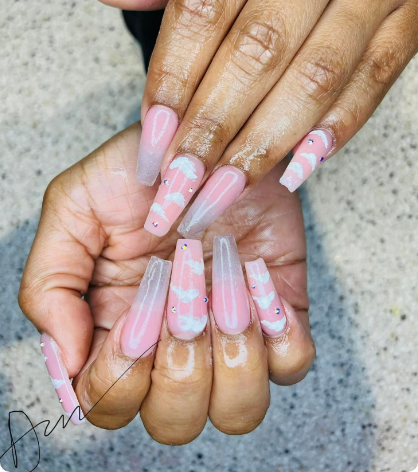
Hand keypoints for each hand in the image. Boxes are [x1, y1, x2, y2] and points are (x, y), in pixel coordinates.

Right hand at [19, 124, 314, 441]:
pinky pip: (290, 364)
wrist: (209, 138)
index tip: (139, 309)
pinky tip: (257, 276)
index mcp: (116, 332)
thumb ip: (49, 285)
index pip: (109, 404)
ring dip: (232, 350)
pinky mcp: (279, 314)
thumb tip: (69, 362)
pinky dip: (278, 331)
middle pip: (176, 421)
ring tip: (225, 279)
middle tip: (183, 286)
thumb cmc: (141, 172)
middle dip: (181, 363)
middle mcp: (172, 347)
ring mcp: (229, 336)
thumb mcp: (74, 208)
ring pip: (238, 410)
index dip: (122, 373)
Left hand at [61, 0, 417, 237]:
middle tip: (182, 184)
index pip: (204, 5)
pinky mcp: (413, 15)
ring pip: (314, 77)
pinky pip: (372, 84)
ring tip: (225, 189)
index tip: (153, 138)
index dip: (174, 78)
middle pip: (258, 50)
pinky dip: (332, 133)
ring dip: (265, 144)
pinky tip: (295, 168)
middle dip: (214, 127)